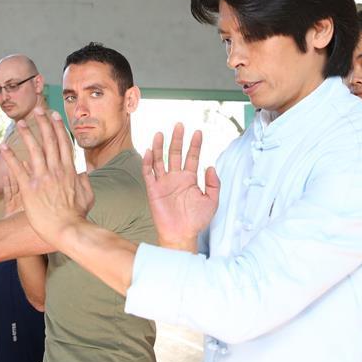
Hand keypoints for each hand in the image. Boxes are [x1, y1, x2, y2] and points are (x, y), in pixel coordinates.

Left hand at [0, 108, 93, 248]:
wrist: (66, 229)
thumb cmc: (77, 216)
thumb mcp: (88, 196)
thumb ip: (86, 181)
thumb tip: (85, 172)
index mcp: (69, 171)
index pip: (63, 144)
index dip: (58, 128)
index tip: (54, 117)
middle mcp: (56, 170)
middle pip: (49, 141)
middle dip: (43, 123)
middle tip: (37, 110)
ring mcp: (42, 178)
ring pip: (33, 150)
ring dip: (26, 134)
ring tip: (20, 122)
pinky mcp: (29, 188)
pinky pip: (17, 169)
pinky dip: (9, 156)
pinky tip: (3, 146)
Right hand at [142, 123, 219, 249]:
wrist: (182, 235)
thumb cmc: (196, 221)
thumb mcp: (212, 201)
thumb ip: (214, 184)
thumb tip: (210, 167)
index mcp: (189, 179)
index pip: (192, 157)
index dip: (195, 145)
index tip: (198, 132)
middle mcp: (176, 178)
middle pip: (175, 154)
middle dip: (177, 140)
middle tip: (179, 126)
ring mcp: (164, 183)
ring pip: (160, 160)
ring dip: (159, 147)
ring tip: (161, 134)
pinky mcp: (153, 190)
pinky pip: (148, 173)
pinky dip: (147, 162)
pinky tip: (148, 151)